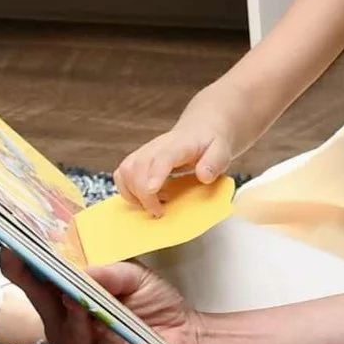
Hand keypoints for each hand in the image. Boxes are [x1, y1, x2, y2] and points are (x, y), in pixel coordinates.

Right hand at [0, 252, 205, 343]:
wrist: (187, 334)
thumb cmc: (154, 303)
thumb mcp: (132, 276)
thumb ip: (107, 273)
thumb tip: (82, 271)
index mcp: (67, 301)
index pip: (38, 286)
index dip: (22, 270)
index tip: (10, 252)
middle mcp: (67, 329)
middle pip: (44, 311)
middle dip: (40, 290)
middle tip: (44, 272)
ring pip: (66, 339)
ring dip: (76, 321)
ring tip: (84, 304)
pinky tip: (112, 332)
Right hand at [114, 118, 238, 214]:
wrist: (200, 131)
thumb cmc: (211, 145)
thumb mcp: (221, 151)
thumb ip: (214, 162)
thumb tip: (204, 176)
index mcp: (179, 145)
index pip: (163, 157)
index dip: (155, 173)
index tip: (152, 190)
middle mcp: (156, 147)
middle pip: (138, 167)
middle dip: (143, 194)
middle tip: (159, 212)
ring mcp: (144, 153)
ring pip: (125, 171)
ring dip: (134, 194)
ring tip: (154, 205)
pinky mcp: (137, 160)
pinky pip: (122, 175)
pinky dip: (128, 191)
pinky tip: (146, 198)